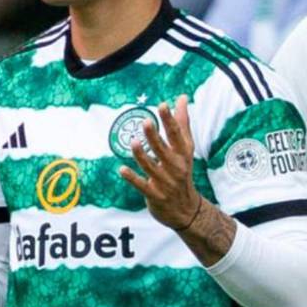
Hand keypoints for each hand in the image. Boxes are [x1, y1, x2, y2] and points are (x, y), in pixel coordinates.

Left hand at [118, 98, 201, 231]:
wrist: (185, 209)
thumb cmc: (182, 172)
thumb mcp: (185, 149)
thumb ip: (181, 124)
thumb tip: (181, 98)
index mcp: (183, 154)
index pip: (176, 135)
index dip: (170, 120)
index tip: (163, 105)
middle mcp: (175, 167)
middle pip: (164, 150)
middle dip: (155, 137)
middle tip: (146, 121)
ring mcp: (164, 182)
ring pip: (151, 167)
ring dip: (141, 155)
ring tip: (133, 141)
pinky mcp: (154, 195)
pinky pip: (141, 185)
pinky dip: (132, 178)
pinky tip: (122, 170)